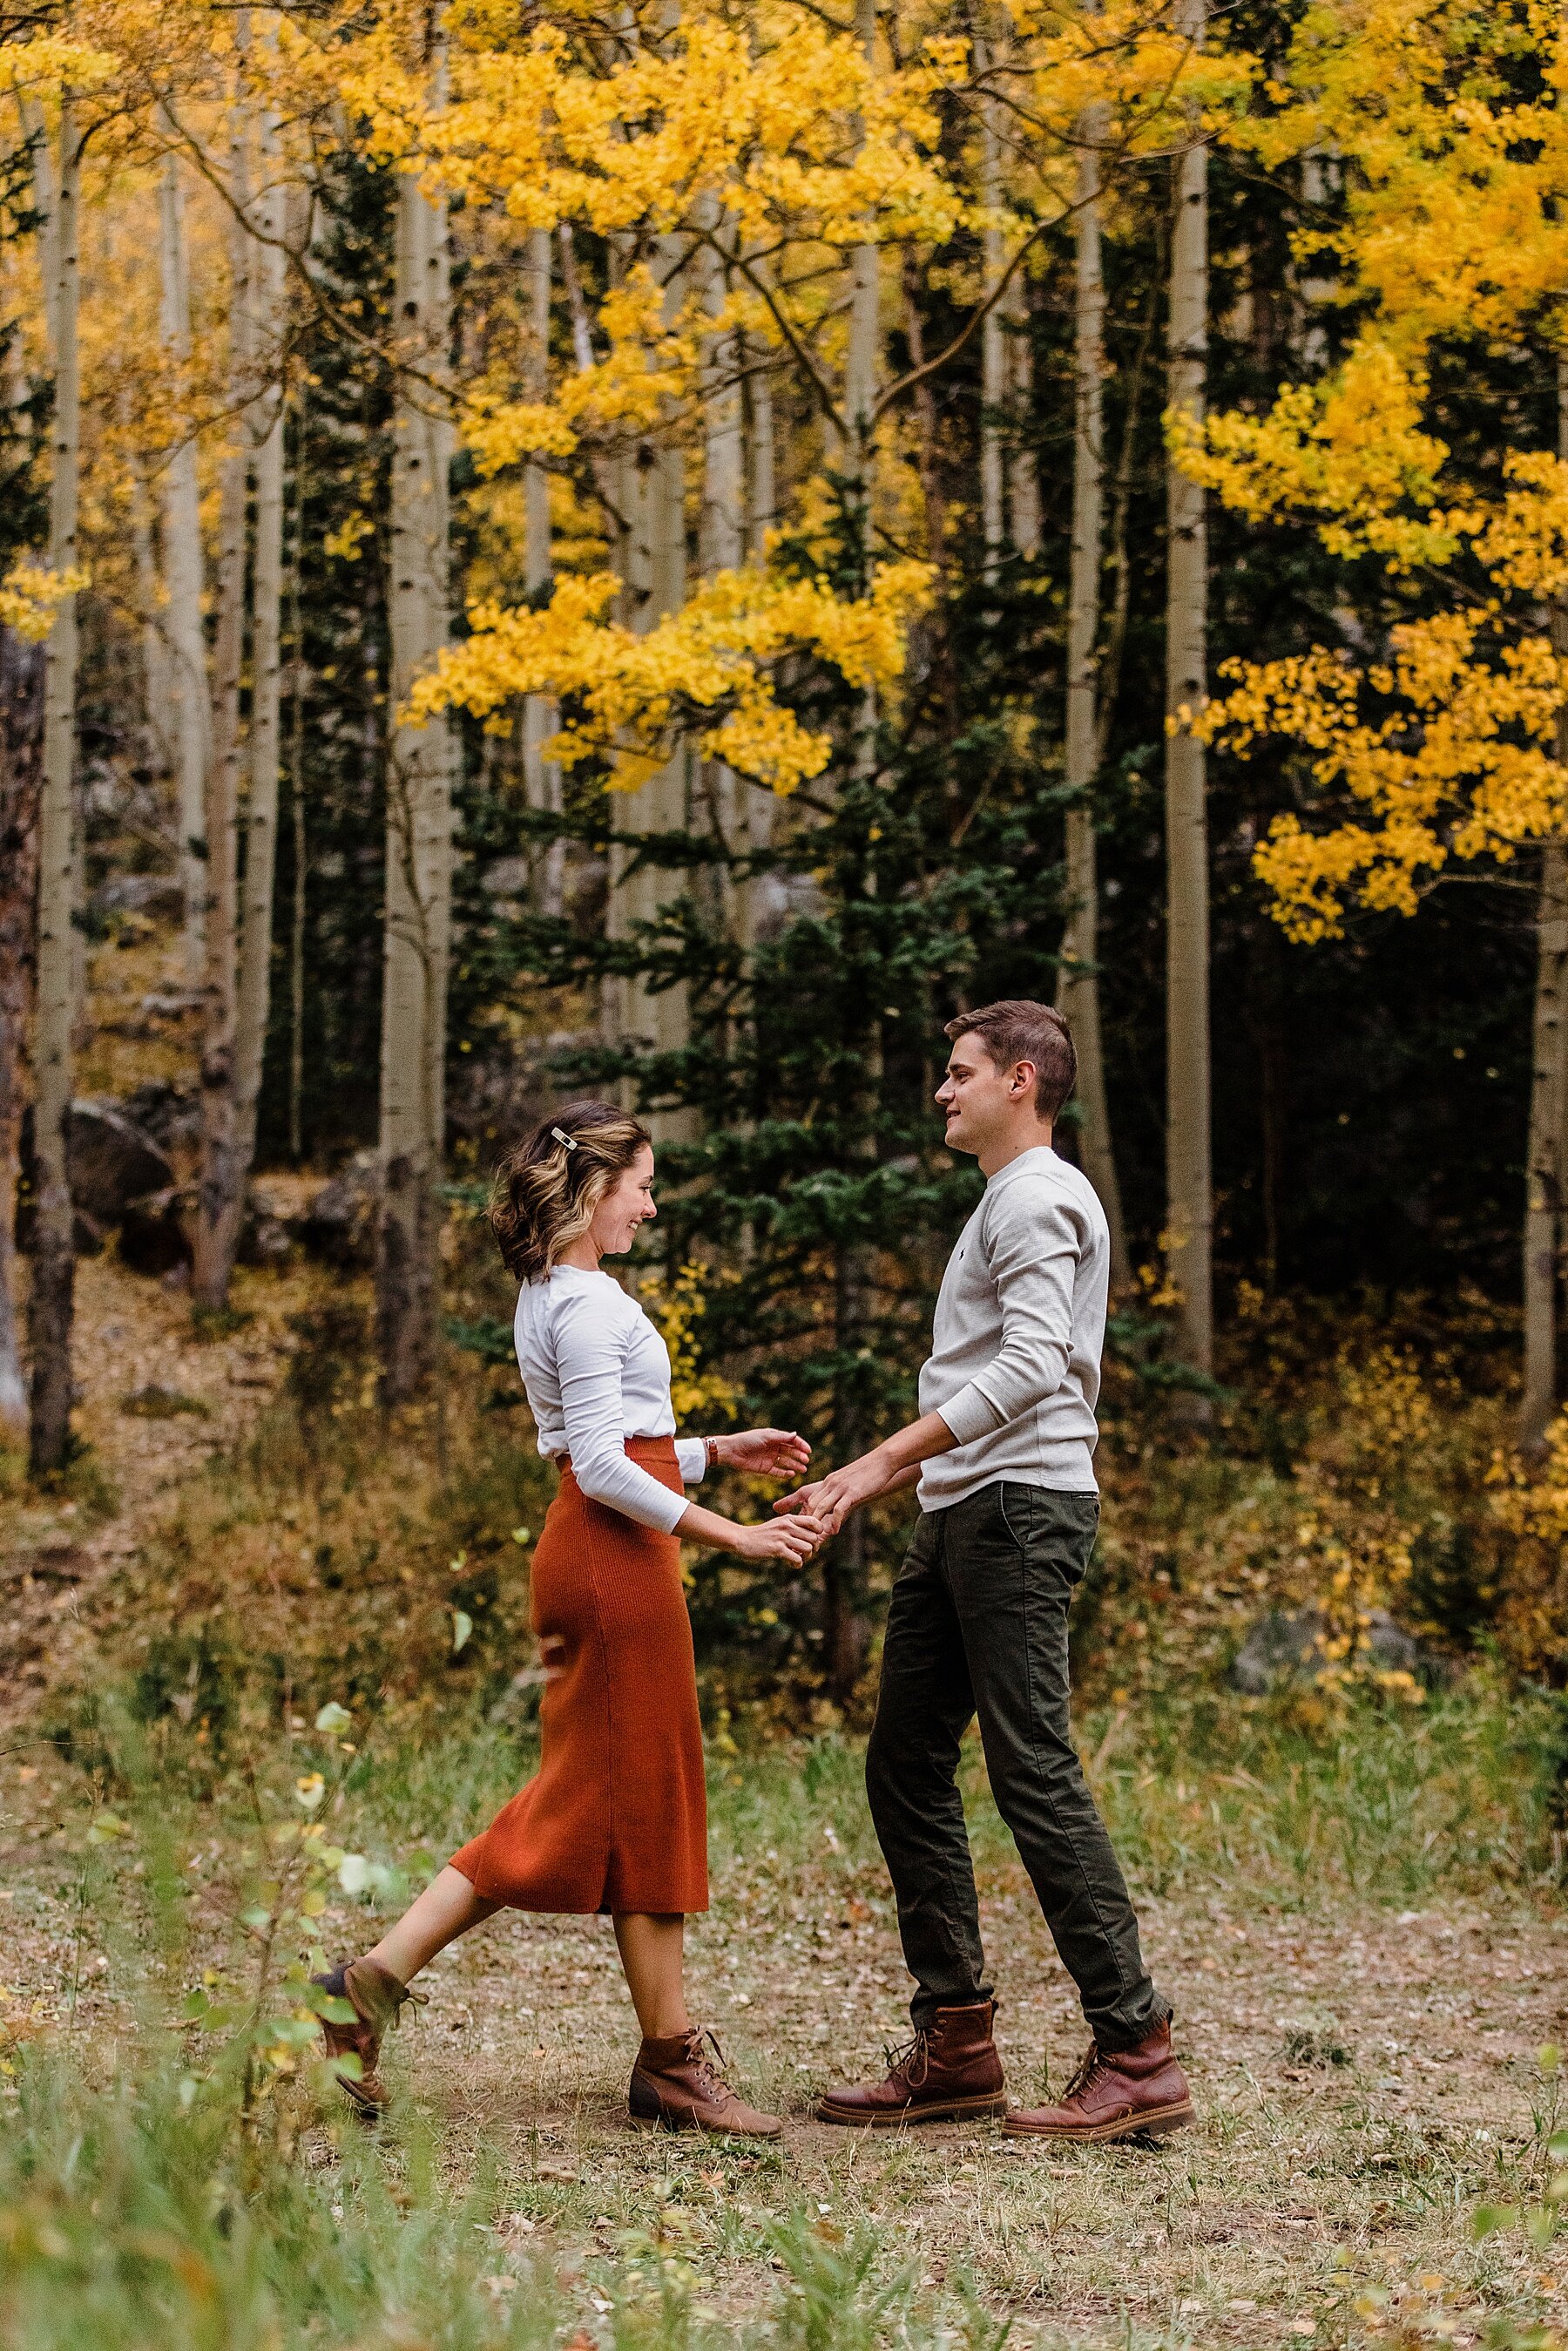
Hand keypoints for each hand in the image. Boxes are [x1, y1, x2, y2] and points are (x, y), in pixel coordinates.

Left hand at [718, 1427, 811, 1478]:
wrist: (731, 1451)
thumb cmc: (747, 1440)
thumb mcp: (765, 1437)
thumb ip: (781, 1437)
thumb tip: (795, 1434)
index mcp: (775, 1437)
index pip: (792, 1441)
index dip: (801, 1445)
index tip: (809, 1451)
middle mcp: (774, 1447)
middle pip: (790, 1452)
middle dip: (799, 1456)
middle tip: (806, 1461)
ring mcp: (770, 1458)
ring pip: (786, 1462)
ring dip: (795, 1465)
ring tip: (803, 1470)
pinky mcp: (765, 1468)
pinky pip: (777, 1472)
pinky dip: (785, 1473)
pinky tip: (792, 1474)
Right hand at [729, 1512, 829, 1564]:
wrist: (742, 1539)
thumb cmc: (762, 1534)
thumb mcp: (778, 1524)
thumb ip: (793, 1526)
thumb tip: (811, 1535)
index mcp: (789, 1519)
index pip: (814, 1522)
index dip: (818, 1532)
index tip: (812, 1540)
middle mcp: (787, 1526)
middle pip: (814, 1538)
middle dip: (814, 1548)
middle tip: (806, 1553)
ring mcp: (782, 1537)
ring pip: (808, 1549)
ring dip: (806, 1557)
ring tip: (799, 1559)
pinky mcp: (777, 1549)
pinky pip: (797, 1559)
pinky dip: (797, 1564)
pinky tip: (792, 1564)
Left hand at [774, 1452, 889, 1536]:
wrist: (882, 1461)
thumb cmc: (868, 1472)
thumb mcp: (848, 1479)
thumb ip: (839, 1489)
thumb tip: (836, 1503)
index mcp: (829, 1481)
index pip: (811, 1499)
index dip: (808, 1514)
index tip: (807, 1528)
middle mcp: (831, 1483)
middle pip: (812, 1504)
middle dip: (809, 1521)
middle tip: (809, 1536)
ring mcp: (841, 1487)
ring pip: (821, 1506)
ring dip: (818, 1523)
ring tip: (817, 1537)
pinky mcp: (852, 1492)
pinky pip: (838, 1509)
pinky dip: (834, 1522)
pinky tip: (835, 1531)